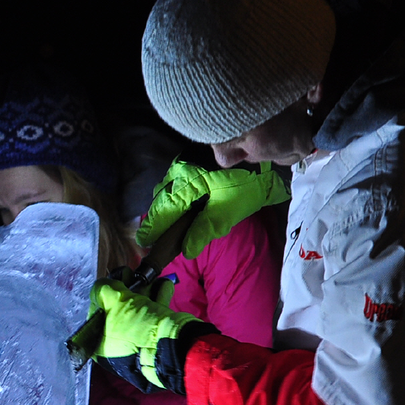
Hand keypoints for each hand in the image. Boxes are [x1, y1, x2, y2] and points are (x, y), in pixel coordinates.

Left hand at [88, 278, 216, 394]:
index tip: (115, 279)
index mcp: (101, 347)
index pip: (98, 314)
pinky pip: (154, 315)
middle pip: (120, 310)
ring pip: (139, 311)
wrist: (173, 344)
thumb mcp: (113, 301)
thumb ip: (102, 289)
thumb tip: (103, 285)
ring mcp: (139, 344)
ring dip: (146, 290)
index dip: (105, 293)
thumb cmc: (136, 326)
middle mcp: (118, 347)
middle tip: (133, 276)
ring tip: (151, 278)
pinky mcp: (158, 338)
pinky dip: (159, 298)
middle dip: (129, 289)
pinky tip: (163, 285)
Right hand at [136, 161, 288, 257]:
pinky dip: (175, 197)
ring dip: (166, 208)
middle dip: (158, 219)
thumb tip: (186, 250)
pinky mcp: (189, 161)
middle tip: (155, 238)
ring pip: (166, 190)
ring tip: (169, 225)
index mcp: (187, 182)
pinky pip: (175, 182)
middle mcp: (179, 170)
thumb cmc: (247, 183)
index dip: (153, 228)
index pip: (164, 209)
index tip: (144, 242)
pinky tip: (184, 207)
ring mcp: (183, 164)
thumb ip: (205, 229)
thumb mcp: (228, 209)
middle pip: (161, 200)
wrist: (261, 154)